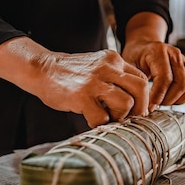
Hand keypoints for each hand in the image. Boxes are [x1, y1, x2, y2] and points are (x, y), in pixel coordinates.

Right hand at [0, 37, 149, 127]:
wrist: (42, 68)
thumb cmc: (71, 73)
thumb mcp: (97, 66)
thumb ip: (115, 77)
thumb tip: (135, 103)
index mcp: (113, 60)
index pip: (142, 79)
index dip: (143, 98)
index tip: (136, 110)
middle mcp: (107, 68)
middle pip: (141, 89)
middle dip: (139, 109)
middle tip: (128, 118)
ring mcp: (94, 82)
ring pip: (126, 103)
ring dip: (119, 116)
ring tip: (106, 116)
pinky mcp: (81, 97)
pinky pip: (102, 118)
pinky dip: (99, 123)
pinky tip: (89, 118)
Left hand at [122, 40, 184, 109]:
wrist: (143, 45)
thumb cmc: (134, 56)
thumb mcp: (128, 64)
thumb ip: (133, 80)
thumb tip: (138, 103)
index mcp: (158, 51)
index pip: (165, 78)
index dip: (158, 96)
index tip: (150, 106)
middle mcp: (174, 54)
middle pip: (182, 83)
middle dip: (169, 99)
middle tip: (157, 105)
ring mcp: (184, 60)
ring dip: (181, 99)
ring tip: (167, 102)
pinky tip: (183, 100)